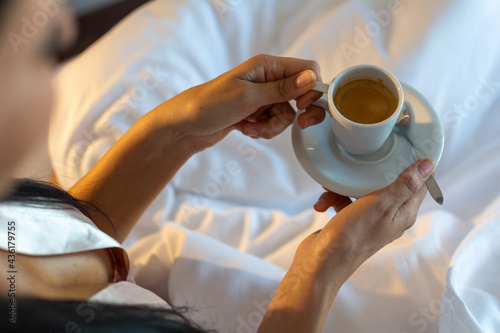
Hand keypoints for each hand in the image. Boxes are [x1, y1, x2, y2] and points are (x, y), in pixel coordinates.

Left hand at [162, 54, 323, 151]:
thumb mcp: (248, 97)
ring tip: (253, 127)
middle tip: (296, 125)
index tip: (302, 106)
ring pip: (286, 114)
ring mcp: (261, 97)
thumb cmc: (210, 105)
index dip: (311, 88)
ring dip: (273, 126)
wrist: (186, 126)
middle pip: (300, 95)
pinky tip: (247, 129)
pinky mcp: (256, 112)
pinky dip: (264, 130)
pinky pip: (273, 123)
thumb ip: (282, 89)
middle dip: (296, 113)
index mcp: (266, 66)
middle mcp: (267, 79)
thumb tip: (311, 78)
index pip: (306, 69)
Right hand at [295, 159, 435, 279]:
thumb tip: (429, 165)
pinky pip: (345, 200)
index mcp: (403, 213)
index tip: (404, 145)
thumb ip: (405, 184)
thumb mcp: (381, 204)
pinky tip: (323, 205)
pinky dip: (333, 199)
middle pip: (386, 182)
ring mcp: (369, 219)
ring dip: (343, 187)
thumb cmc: (352, 236)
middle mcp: (389, 216)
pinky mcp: (350, 220)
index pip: (418, 183)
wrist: (322, 263)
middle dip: (367, 173)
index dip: (414, 164)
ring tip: (330, 191)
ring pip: (361, 190)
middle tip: (358, 163)